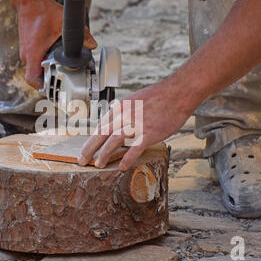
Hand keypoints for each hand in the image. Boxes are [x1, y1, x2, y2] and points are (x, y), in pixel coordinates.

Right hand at [17, 0, 96, 89]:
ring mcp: (26, 52)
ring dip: (48, 72)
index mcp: (33, 52)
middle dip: (50, 80)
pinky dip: (45, 63)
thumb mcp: (63, 21)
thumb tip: (92, 44)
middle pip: (36, 76)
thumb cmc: (41, 11)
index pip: (32, 79)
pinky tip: (55, 60)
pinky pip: (36, 61)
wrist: (28, 2)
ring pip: (36, 69)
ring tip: (61, 71)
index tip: (53, 91)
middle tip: (64, 81)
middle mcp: (27, 55)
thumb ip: (80, 33)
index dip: (42, 88)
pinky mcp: (28, 48)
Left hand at [78, 77, 195, 170]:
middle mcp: (125, 115)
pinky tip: (121, 167)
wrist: (178, 93)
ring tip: (98, 165)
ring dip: (104, 154)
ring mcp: (136, 124)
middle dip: (90, 148)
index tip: (86, 148)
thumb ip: (124, 114)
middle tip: (82, 160)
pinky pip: (135, 148)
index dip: (92, 139)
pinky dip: (127, 159)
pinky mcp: (149, 133)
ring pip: (114, 141)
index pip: (101, 125)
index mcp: (120, 107)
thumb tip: (116, 126)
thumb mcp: (135, 101)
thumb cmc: (159, 97)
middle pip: (102, 134)